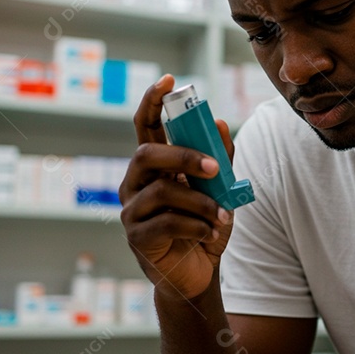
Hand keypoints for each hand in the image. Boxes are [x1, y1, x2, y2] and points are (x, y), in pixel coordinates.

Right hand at [120, 74, 235, 301]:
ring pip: (162, 191)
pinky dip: (196, 225)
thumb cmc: (204, 225)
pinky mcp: (137, 238)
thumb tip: (219, 123)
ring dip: (200, 201)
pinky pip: (167, 222)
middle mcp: (135, 183)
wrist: (199, 273)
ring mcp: (132, 211)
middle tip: (215, 167)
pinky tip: (210, 232)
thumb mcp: (220, 190)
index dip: (152, 101)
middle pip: (147, 154)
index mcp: (154, 166)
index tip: (168, 80)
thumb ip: (219, 159)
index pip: (145, 126)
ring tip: (222, 216)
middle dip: (184, 156)